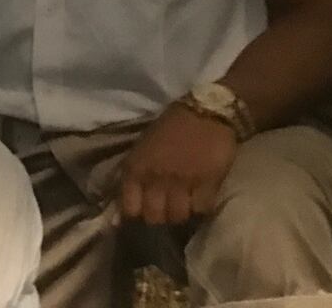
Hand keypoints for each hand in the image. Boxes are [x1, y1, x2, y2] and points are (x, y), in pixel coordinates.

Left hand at [117, 103, 239, 225]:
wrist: (205, 113)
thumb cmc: (171, 127)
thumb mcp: (143, 147)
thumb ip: (136, 175)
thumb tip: (124, 205)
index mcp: (136, 167)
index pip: (129, 207)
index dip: (135, 214)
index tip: (142, 213)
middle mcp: (156, 177)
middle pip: (155, 217)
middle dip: (160, 216)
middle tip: (166, 209)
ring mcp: (182, 182)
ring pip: (178, 216)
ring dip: (181, 214)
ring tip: (185, 205)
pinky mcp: (207, 184)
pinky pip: (201, 210)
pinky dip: (200, 208)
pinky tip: (200, 199)